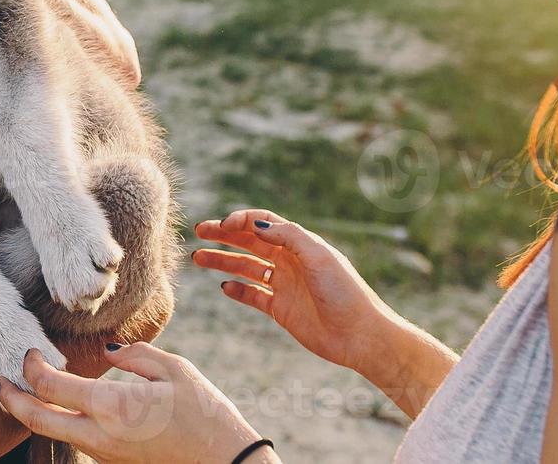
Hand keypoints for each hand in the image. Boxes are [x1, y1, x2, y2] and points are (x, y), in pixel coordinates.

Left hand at [0, 346, 271, 463]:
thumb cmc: (207, 414)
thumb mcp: (174, 370)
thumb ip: (133, 355)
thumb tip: (106, 352)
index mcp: (113, 407)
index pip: (51, 387)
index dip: (31, 366)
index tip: (29, 350)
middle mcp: (101, 435)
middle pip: (37, 420)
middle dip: (10, 399)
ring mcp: (105, 454)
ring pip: (54, 433)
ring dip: (32, 413)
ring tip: (21, 390)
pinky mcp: (113, 462)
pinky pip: (76, 440)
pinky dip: (58, 423)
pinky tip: (59, 407)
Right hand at [192, 210, 402, 382]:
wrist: (360, 336)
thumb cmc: (345, 292)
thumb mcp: (319, 256)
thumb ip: (288, 237)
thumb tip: (255, 224)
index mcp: (299, 244)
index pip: (263, 223)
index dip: (240, 220)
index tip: (221, 226)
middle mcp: (288, 261)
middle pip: (249, 242)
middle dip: (223, 235)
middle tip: (199, 232)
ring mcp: (283, 285)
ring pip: (246, 267)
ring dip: (223, 261)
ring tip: (198, 258)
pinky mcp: (281, 309)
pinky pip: (252, 295)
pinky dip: (237, 290)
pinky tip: (224, 287)